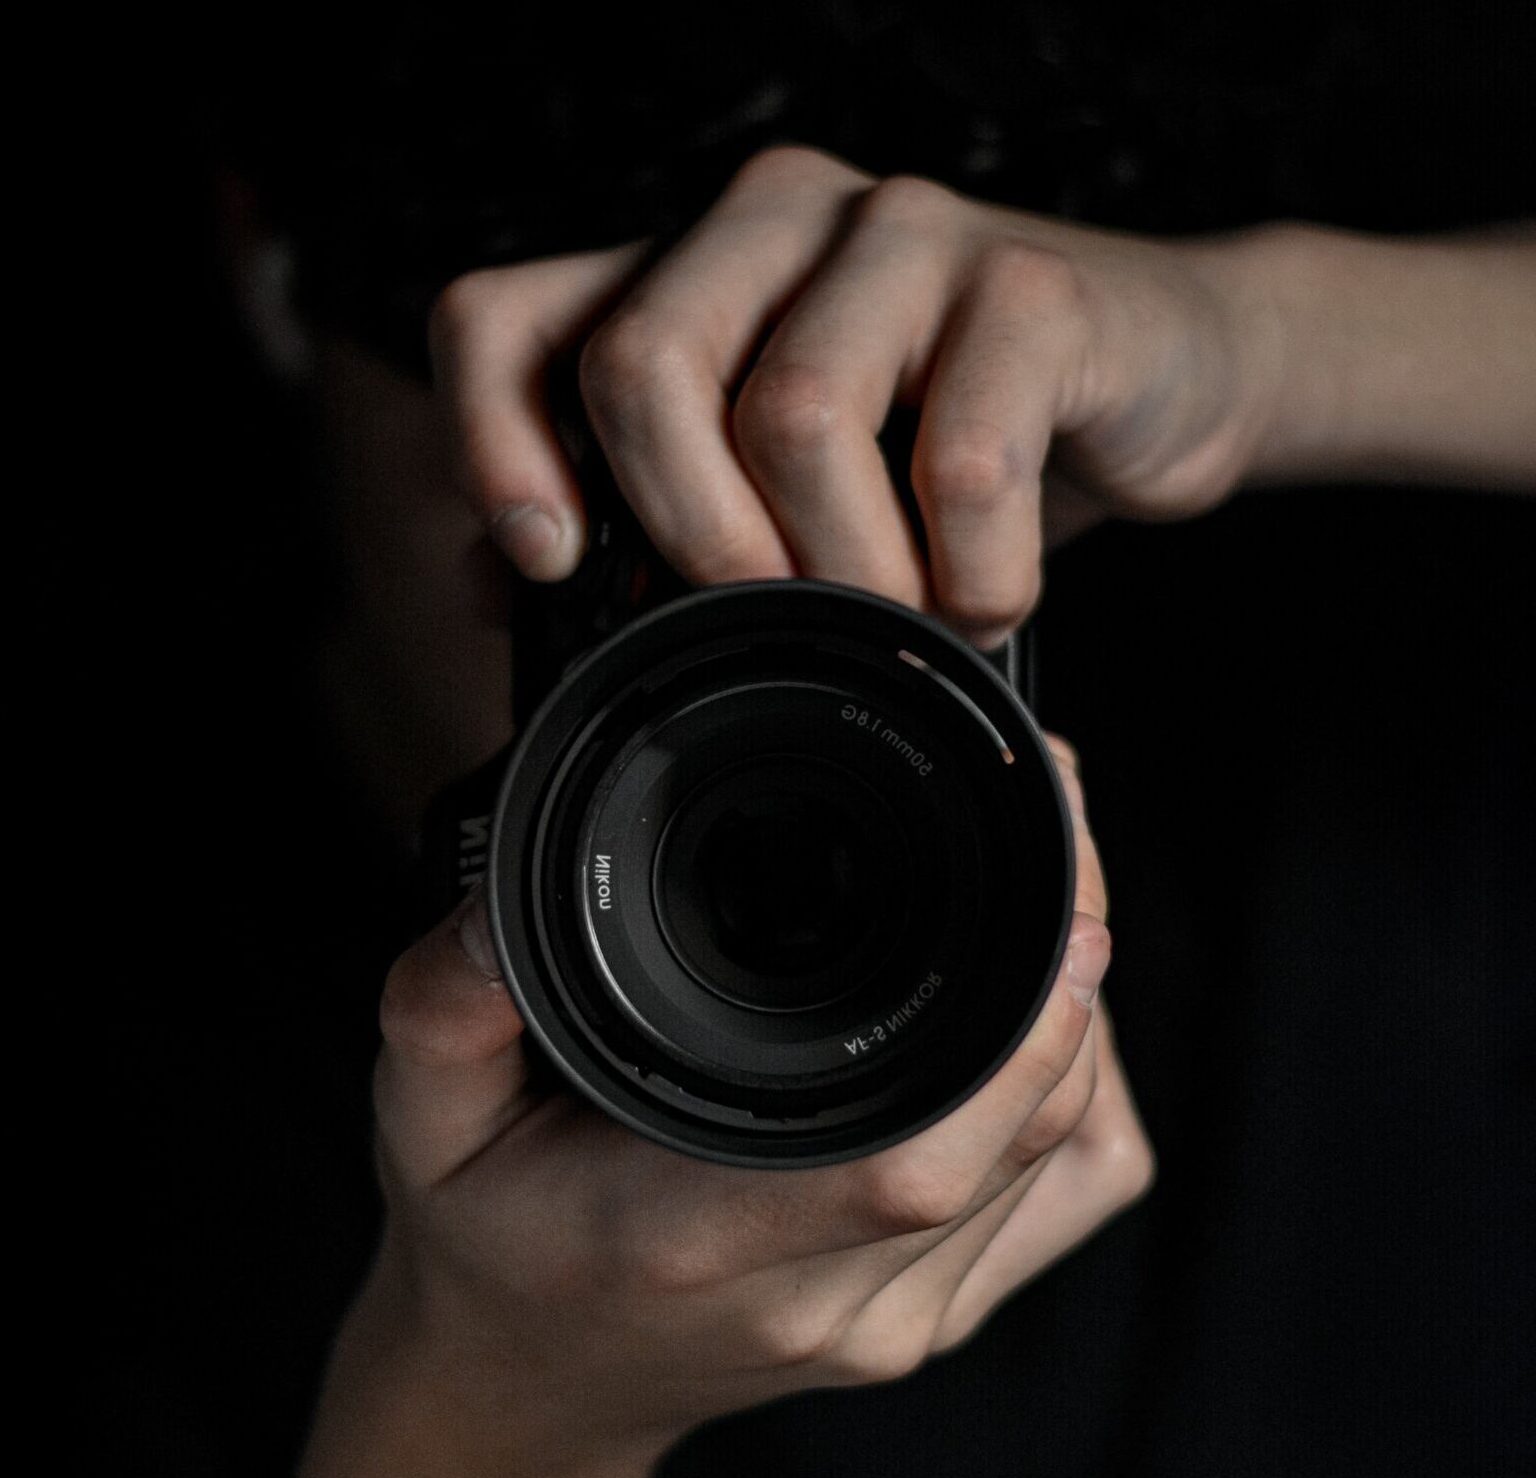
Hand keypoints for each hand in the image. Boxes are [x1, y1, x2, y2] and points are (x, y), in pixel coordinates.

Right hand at [249, 739, 1151, 1477]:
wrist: (531, 1395)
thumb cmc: (490, 1246)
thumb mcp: (421, 1121)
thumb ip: (443, 1010)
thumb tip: (493, 908)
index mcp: (694, 1237)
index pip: (902, 1160)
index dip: (1012, 1034)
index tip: (1050, 901)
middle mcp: (821, 1294)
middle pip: (1020, 1134)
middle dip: (1068, 964)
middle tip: (1050, 830)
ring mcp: (896, 1320)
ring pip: (1063, 1154)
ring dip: (1079, 1016)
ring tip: (1037, 904)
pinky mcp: (936, 1317)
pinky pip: (1072, 1196)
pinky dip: (1082, 1094)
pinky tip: (1036, 1030)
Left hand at [428, 144, 1284, 646]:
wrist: (1159, 381)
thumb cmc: (951, 446)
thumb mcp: (786, 487)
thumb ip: (660, 512)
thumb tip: (508, 588)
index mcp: (685, 274)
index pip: (508, 321)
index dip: (492, 443)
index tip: (547, 563)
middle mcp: (773, 225)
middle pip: (642, 367)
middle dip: (697, 536)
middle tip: (776, 618)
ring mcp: (903, 237)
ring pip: (795, 418)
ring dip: (852, 575)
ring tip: (910, 615)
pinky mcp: (1030, 286)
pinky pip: (961, 464)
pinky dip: (972, 577)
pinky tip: (989, 595)